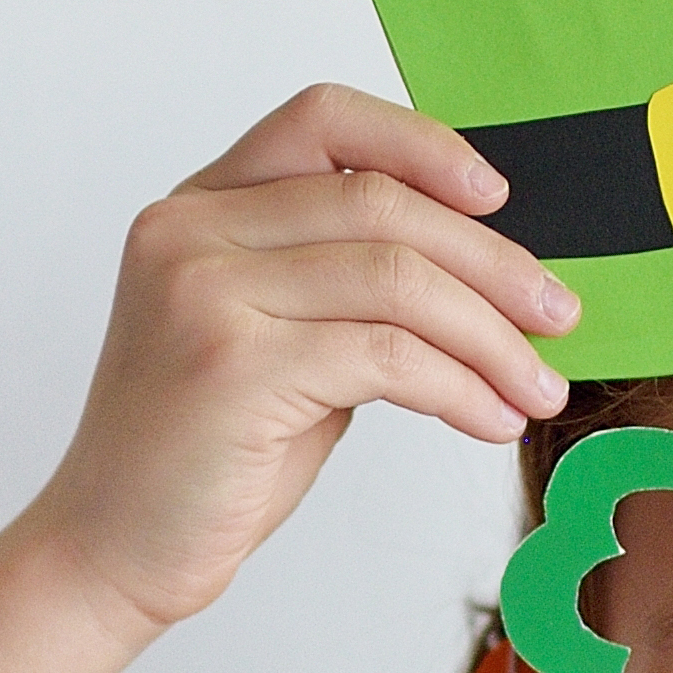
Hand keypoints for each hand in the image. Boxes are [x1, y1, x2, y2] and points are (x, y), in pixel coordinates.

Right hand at [11, 86, 574, 634]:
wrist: (114, 551)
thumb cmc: (206, 455)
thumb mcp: (276, 338)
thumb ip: (343, 282)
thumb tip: (484, 264)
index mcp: (197, 207)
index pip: (321, 121)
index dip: (420, 143)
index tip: (497, 195)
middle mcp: (188, 231)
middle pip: (380, 203)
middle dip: (492, 263)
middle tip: (559, 314)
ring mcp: (202, 292)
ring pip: (396, 279)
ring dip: (491, 336)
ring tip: (538, 386)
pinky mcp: (232, 366)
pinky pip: (387, 355)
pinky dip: (461, 386)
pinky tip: (490, 418)